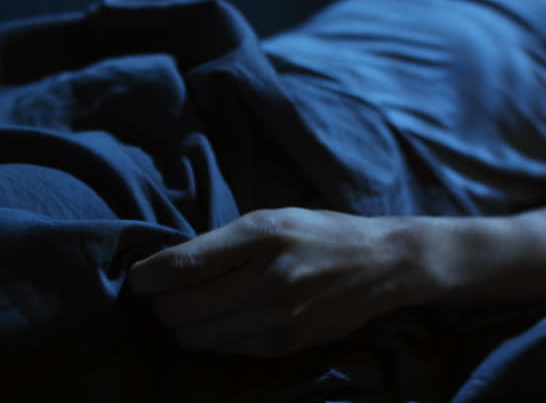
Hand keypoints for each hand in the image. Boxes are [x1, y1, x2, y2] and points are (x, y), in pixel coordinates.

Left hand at [129, 208, 421, 356]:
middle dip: (163, 303)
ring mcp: (277, 318)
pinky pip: (222, 349)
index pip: (180, 266)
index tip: (141, 278)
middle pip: (178, 308)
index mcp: (262, 236)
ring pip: (194, 336)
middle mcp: (268, 280)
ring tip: (199, 307)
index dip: (146, 277)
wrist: (382, 264)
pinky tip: (228, 319)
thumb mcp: (275, 218)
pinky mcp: (285, 345)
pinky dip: (213, 337)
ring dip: (184, 324)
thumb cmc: (322, 233)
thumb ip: (224, 240)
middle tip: (171, 293)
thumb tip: (166, 266)